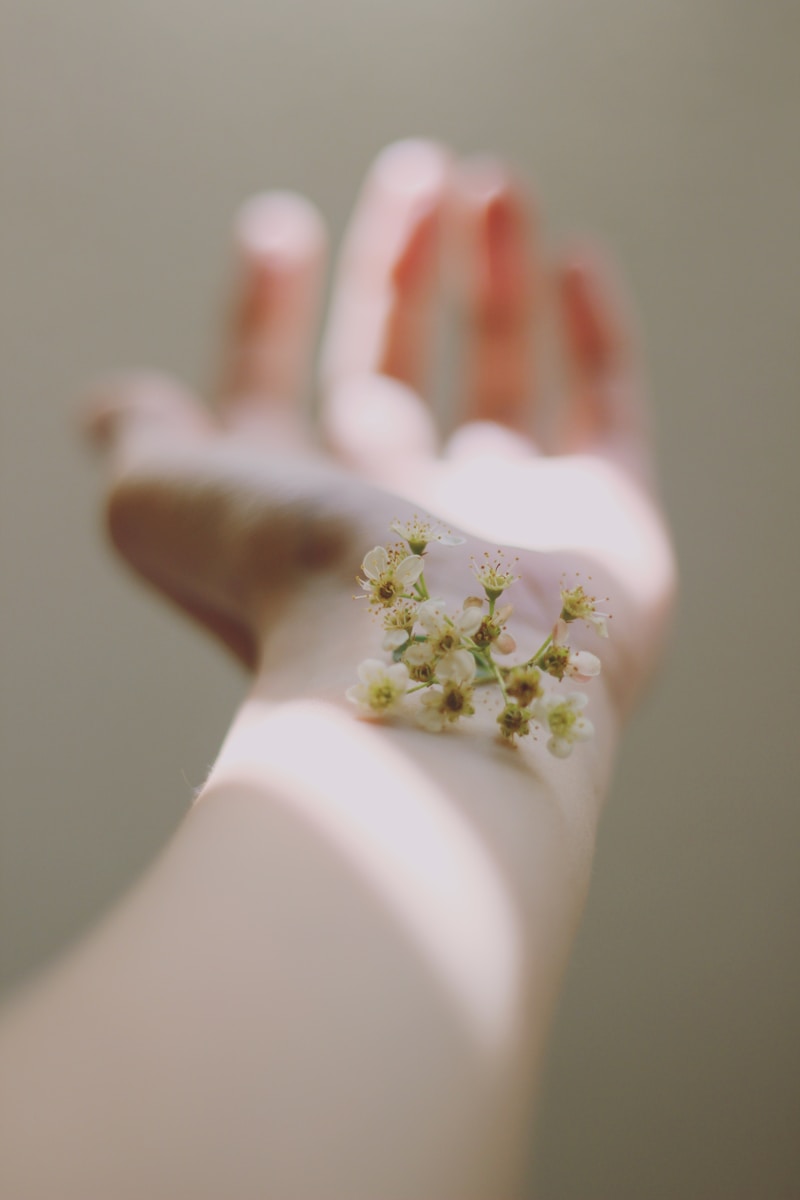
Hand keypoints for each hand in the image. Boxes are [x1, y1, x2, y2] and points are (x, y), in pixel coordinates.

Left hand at [87, 140, 674, 717]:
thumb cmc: (290, 583)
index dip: (267, 313)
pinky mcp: (608, 520)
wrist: (439, 666)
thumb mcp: (165, 501)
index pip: (275, 396)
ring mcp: (511, 522)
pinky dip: (595, 336)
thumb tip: (113, 405)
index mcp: (297, 519)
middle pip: (391, 373)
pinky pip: (609, 411)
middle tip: (414, 168)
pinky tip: (575, 256)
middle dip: (396, 270)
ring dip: (493, 275)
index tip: (277, 228)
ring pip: (500, 376)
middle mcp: (401, 521)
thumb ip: (144, 442)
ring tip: (491, 179)